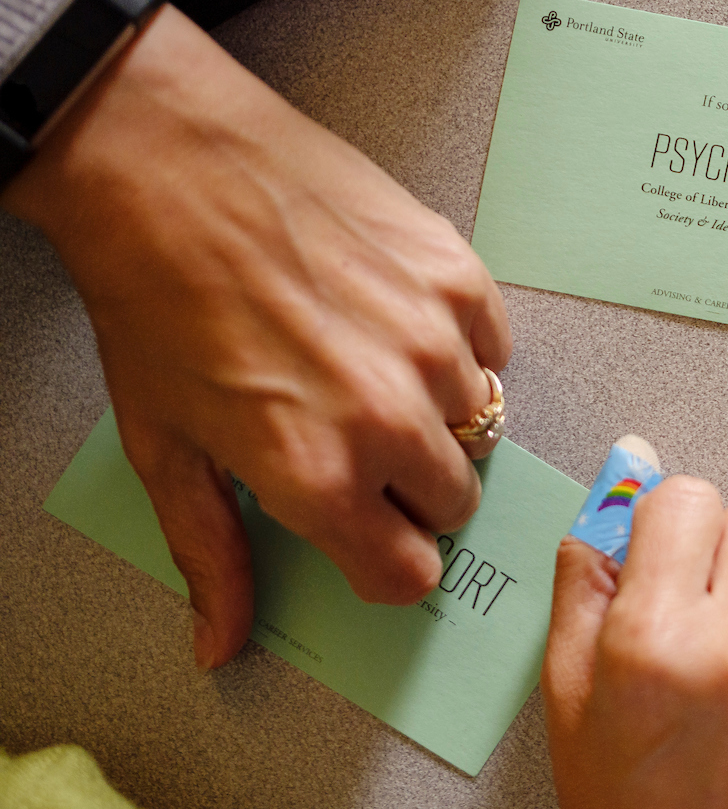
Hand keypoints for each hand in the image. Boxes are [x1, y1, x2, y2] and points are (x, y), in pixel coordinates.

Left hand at [3, 6, 509, 665]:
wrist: (169, 164)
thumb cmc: (154, 300)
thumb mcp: (166, 445)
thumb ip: (212, 553)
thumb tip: (221, 645)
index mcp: (317, 476)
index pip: (407, 574)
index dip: (383, 559)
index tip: (365, 533)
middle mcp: (391, 419)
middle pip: (452, 503)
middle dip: (410, 487)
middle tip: (356, 438)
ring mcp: (436, 345)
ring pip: (479, 423)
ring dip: (437, 412)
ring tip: (368, 366)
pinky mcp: (459, 278)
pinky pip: (493, 347)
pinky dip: (460, 344)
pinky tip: (394, 317)